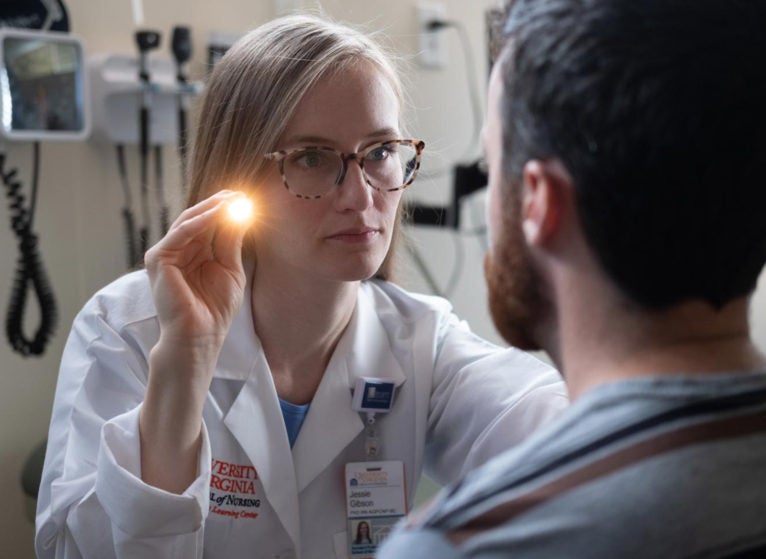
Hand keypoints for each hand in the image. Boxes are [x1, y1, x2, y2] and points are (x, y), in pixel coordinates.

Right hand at [145, 189, 249, 370]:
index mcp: (194, 253)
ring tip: (232, 199)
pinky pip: (181, 233)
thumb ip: (231, 241)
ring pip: (189, 221)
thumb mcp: (230, 269)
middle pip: (198, 218)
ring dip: (211, 209)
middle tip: (240, 193)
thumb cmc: (215, 309)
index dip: (226, 210)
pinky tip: (218, 214)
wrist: (201, 335)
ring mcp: (166, 255)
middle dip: (219, 204)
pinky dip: (199, 221)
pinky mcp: (158, 260)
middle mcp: (178, 251)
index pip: (209, 224)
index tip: (247, 198)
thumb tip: (241, 213)